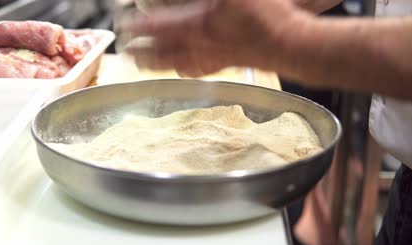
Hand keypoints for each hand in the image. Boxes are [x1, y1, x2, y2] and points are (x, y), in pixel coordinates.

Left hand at [122, 0, 309, 76]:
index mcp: (197, 24)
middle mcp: (199, 44)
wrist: (286, 43)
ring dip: (156, 65)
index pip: (158, 27)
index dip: (139, 27)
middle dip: (141, 52)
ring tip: (143, 64)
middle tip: (127, 52)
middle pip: (162, 53)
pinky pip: (197, 71)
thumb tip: (195, 0)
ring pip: (175, 64)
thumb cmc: (264, 14)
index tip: (125, 26)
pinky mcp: (224, 64)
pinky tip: (180, 69)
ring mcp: (211, 57)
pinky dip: (183, 70)